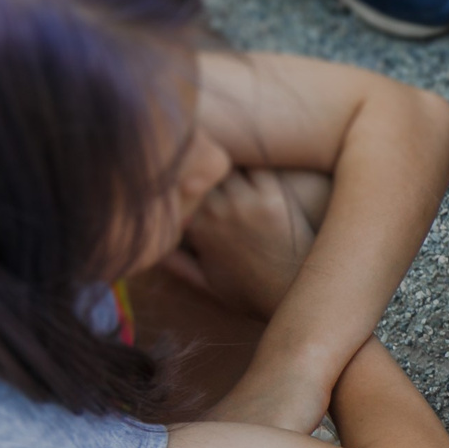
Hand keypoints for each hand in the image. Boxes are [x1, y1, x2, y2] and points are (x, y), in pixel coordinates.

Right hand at [162, 167, 322, 319]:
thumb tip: (152, 249)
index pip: (179, 185)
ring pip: (228, 163)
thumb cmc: (253, 293)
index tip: (187, 170)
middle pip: (203, 170)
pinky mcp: (273, 198)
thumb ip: (177, 264)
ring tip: (234, 152)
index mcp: (195, 229)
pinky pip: (258, 164)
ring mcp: (244, 203)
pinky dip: (257, 157)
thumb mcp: (208, 284)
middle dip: (205, 164)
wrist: (296, 295)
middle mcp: (216, 212)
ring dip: (231, 158)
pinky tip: (259, 153)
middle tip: (211, 153)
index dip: (183, 175)